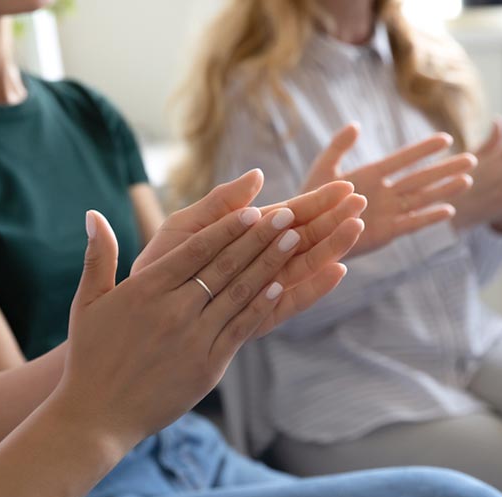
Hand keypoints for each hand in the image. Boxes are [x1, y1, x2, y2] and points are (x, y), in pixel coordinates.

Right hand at [58, 203, 362, 450]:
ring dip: (270, 264)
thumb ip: (98, 256)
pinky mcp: (208, 365)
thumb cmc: (90, 356)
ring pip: (239, 293)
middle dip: (259, 237)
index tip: (253, 208)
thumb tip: (93, 213)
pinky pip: (241, 328)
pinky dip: (261, 305)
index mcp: (147, 289)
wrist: (97, 416)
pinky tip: (281, 286)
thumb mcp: (87, 303)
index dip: (227, 228)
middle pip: (225, 266)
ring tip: (294, 240)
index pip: (196, 249)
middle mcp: (174, 310)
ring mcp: (194, 338)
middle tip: (288, 213)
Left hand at [132, 168, 366, 335]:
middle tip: (362, 203)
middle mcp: (261, 261)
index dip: (318, 201)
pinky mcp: (258, 317)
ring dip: (332, 248)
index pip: (291, 214)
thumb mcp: (187, 225)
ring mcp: (262, 289)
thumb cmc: (160, 262)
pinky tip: (336, 271)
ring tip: (356, 229)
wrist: (139, 309)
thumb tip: (257, 175)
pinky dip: (314, 288)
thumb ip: (221, 203)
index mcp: (247, 235)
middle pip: (306, 238)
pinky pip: (290, 302)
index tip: (346, 187)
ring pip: (304, 266)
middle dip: (334, 221)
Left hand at [302, 124, 474, 256]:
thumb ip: (338, 147)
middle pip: (421, 178)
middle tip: (472, 159)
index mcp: (372, 175)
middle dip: (445, 169)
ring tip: (467, 180)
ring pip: (422, 198)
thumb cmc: (310, 201)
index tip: (446, 138)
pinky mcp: (386, 233)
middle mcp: (385, 193)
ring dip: (444, 190)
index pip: (403, 159)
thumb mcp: (324, 170)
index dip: (424, 149)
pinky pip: (411, 223)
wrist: (305, 234)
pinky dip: (428, 217)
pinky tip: (448, 210)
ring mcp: (387, 213)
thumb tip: (356, 125)